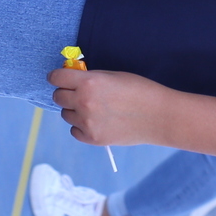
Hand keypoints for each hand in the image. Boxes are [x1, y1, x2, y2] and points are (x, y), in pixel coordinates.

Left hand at [49, 67, 170, 145]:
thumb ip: (90, 78)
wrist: (158, 116)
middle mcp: (83, 102)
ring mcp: (87, 122)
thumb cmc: (139, 90)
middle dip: (64, 93)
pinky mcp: (92, 139)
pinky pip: (74, 131)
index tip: (58, 78)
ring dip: (73, 110)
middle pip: (57, 97)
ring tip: (92, 108)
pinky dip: (81, 126)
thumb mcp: (113, 76)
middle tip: (76, 93)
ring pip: (65, 114)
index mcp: (89, 82)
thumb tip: (72, 79)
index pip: (57, 78)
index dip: (56, 77)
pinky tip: (96, 121)